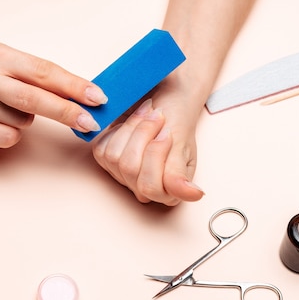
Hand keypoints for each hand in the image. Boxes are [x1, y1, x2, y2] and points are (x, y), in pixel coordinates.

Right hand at [0, 41, 106, 147]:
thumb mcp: (5, 61)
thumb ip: (36, 74)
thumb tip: (81, 95)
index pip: (42, 71)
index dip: (73, 85)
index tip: (97, 97)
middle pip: (34, 99)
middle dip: (67, 112)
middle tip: (90, 122)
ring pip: (23, 121)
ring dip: (27, 118)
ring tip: (6, 106)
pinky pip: (8, 137)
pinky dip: (12, 132)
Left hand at [91, 80, 204, 205]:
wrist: (167, 104)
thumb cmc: (177, 126)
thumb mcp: (182, 149)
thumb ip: (179, 173)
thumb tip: (195, 195)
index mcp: (167, 193)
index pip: (150, 187)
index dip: (156, 155)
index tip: (168, 132)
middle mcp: (142, 190)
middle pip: (129, 169)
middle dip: (144, 135)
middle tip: (159, 115)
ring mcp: (122, 177)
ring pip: (114, 157)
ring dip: (132, 128)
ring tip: (148, 112)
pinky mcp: (106, 161)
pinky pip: (103, 148)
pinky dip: (118, 128)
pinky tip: (133, 119)